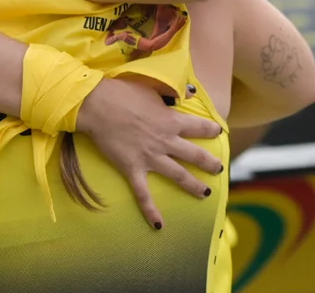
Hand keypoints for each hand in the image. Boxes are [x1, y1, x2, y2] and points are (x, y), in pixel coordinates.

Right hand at [76, 78, 223, 229]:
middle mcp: (165, 141)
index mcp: (171, 121)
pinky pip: (143, 194)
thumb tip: (185, 94)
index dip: (211, 129)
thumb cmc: (122, 93)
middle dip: (210, 163)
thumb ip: (169, 95)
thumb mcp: (151, 88)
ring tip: (206, 193)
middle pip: (195, 155)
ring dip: (194, 186)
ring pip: (179, 175)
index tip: (218, 131)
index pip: (199, 126)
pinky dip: (151, 211)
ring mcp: (150, 157)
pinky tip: (159, 225)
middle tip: (218, 168)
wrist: (97, 105)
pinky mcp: (133, 168)